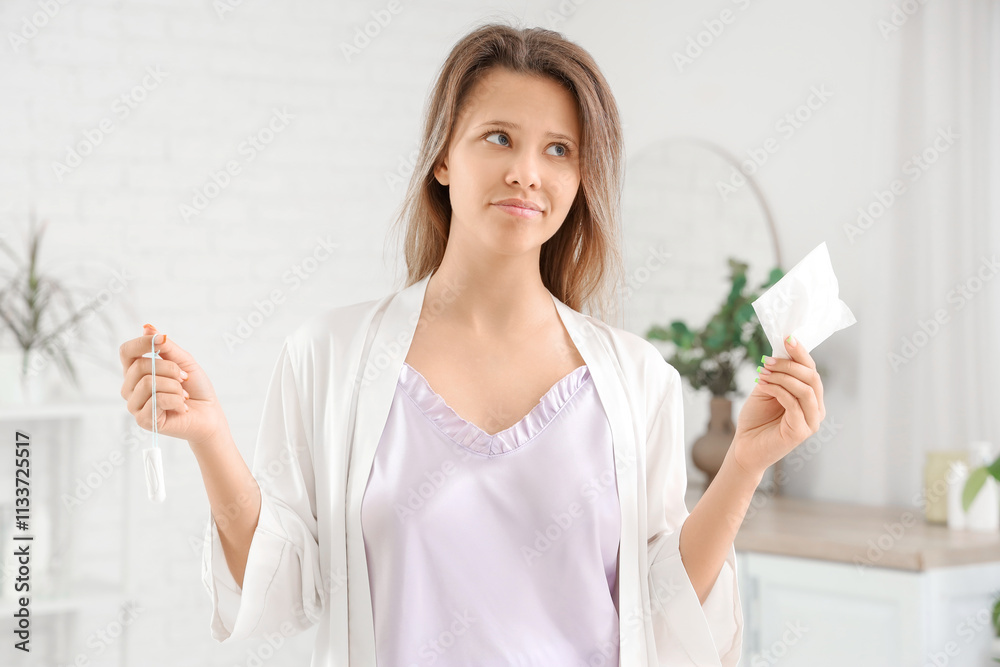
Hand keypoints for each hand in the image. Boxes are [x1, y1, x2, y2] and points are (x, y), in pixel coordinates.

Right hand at [119, 324, 227, 445]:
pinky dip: (177, 400)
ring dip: (175, 386)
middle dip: (170, 368)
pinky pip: (157, 400)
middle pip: (140, 366)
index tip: (163, 340)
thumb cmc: (195, 388)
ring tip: (183, 395)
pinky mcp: (143, 420)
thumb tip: (147, 327)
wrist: (209, 415)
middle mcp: (130, 388)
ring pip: (148, 383)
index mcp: (136, 372)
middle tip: (184, 378)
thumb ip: (165, 347)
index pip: (126, 351)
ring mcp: (135, 405)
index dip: (143, 343)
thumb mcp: (183, 361)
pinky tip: (183, 407)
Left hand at [732, 335, 825, 477]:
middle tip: (766, 360)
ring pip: (805, 389)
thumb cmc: (756, 419)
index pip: (811, 370)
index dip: (801, 353)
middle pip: (812, 378)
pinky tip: (763, 385)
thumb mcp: (766, 389)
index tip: (786, 338)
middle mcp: (816, 409)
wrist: (745, 447)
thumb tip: (781, 350)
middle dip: (789, 364)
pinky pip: (793, 404)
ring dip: (782, 376)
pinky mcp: (801, 432)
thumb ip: (776, 373)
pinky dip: (778, 390)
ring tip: (762, 372)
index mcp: (811, 397)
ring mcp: (811, 422)